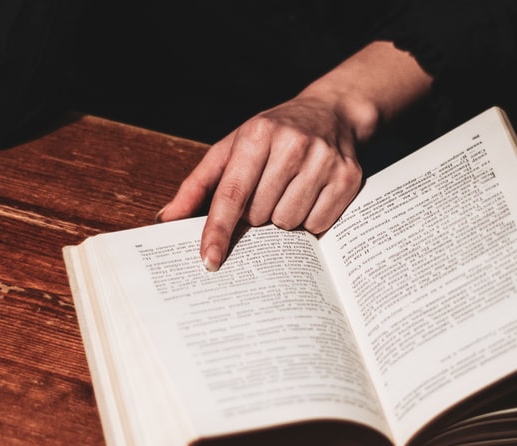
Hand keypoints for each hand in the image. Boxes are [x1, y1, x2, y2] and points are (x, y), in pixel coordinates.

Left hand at [156, 93, 364, 270]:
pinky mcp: (349, 178)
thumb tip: (167, 220)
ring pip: (289, 223)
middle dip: (257, 215)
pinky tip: (310, 197)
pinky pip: (319, 224)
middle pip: (261, 215)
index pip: (232, 194)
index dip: (218, 231)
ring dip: (283, 219)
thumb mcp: (232, 148)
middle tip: (266, 192)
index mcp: (258, 134)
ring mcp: (324, 161)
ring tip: (289, 192)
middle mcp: (293, 144)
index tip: (209, 260)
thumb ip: (198, 185)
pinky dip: (310, 221)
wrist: (332, 113)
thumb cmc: (273, 135)